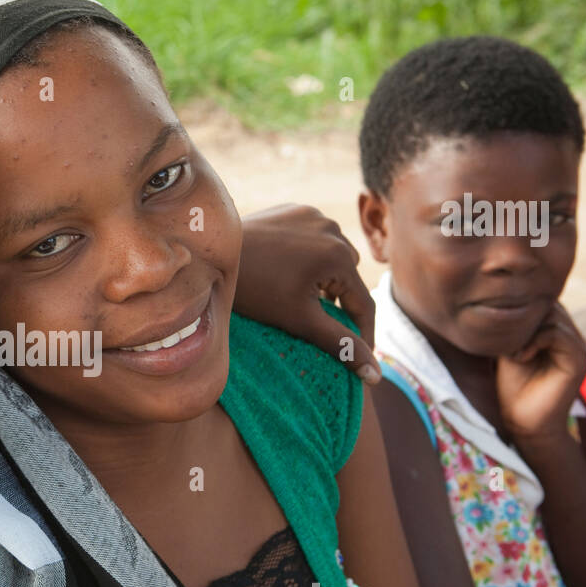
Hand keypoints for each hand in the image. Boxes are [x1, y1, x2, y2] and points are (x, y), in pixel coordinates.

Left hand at [235, 204, 379, 383]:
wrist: (211, 258)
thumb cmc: (255, 291)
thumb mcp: (300, 320)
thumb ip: (340, 344)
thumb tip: (374, 375)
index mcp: (340, 255)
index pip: (364, 304)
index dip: (364, 336)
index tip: (361, 360)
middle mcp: (333, 229)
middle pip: (348, 280)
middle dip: (339, 305)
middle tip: (322, 330)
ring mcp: (313, 216)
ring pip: (331, 259)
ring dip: (324, 280)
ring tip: (302, 300)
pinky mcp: (294, 210)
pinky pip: (312, 240)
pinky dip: (307, 259)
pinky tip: (288, 274)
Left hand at [495, 303, 585, 445]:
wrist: (522, 421)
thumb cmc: (513, 388)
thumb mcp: (510, 349)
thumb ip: (516, 327)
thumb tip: (506, 302)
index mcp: (559, 336)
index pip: (544, 305)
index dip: (521, 311)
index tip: (499, 330)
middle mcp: (572, 339)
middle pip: (551, 306)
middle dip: (524, 318)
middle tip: (506, 340)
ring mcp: (579, 349)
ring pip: (555, 317)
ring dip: (527, 330)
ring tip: (513, 351)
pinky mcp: (579, 360)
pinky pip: (559, 334)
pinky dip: (536, 340)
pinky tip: (521, 356)